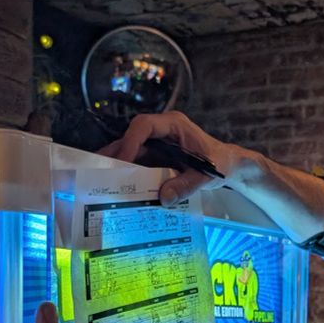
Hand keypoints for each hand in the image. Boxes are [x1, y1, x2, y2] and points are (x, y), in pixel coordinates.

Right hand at [98, 111, 242, 206]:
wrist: (227, 165)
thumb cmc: (220, 163)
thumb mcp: (206, 175)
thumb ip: (185, 185)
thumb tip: (163, 198)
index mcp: (173, 125)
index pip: (144, 126)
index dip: (130, 141)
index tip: (122, 160)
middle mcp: (161, 131)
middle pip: (131, 138)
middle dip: (114, 154)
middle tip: (96, 170)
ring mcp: (157, 144)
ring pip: (131, 151)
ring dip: (116, 165)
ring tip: (98, 179)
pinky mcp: (155, 157)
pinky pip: (138, 163)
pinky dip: (128, 174)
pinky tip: (116, 187)